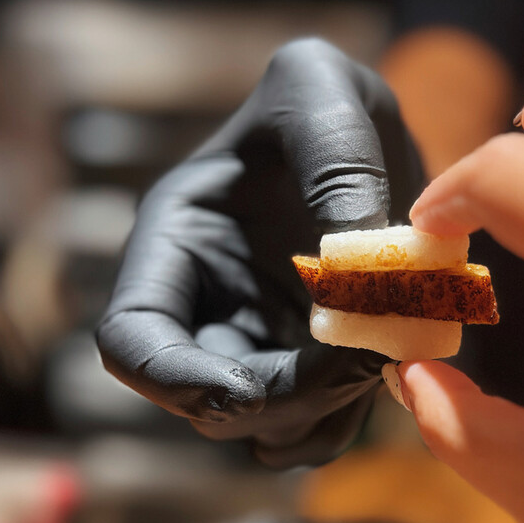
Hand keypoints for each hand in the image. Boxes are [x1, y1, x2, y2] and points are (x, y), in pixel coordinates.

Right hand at [97, 39, 422, 467]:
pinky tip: (391, 358)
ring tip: (377, 351)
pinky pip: (320, 424)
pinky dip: (351, 412)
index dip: (172, 380)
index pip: (132, 342)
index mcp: (176, 249)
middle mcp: (208, 308)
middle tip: (355, 357)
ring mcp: (261, 342)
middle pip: (204, 403)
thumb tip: (355, 275)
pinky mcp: (313, 361)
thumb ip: (334, 164)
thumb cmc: (323, 101)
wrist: (370, 136)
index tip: (243, 388)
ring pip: (265, 429)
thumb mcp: (319, 93)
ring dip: (317, 413)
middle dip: (277, 396)